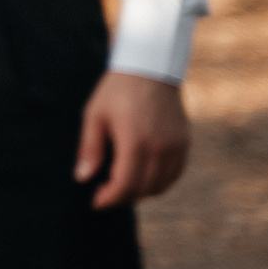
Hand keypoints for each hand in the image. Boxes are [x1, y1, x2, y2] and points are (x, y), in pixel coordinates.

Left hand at [75, 71, 189, 208]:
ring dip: (142, 192)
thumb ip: (90, 149)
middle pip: (143, 188)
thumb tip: (82, 178)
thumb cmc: (117, 90)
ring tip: (123, 185)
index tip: (96, 201)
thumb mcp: (95, 115)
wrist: (150, 67)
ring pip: (162, 185)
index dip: (110, 198)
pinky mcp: (185, 142)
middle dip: (123, 197)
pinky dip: (160, 182)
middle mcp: (160, 147)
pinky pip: (175, 173)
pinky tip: (143, 176)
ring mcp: (176, 146)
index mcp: (135, 141)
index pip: (125, 184)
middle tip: (106, 194)